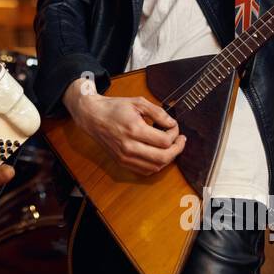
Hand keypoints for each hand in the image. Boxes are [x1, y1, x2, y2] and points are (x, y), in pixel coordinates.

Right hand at [62, 77, 183, 175]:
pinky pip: (145, 171)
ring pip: (155, 167)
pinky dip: (155, 165)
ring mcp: (125, 157)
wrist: (92, 117)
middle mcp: (129, 147)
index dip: (174, 134)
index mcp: (134, 130)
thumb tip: (172, 123)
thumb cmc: (114, 108)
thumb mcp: (137, 102)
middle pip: (163, 157)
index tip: (173, 126)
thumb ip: (158, 112)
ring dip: (168, 158)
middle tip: (180, 140)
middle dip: (177, 149)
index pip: (164, 141)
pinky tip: (158, 155)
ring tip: (171, 147)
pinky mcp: (122, 162)